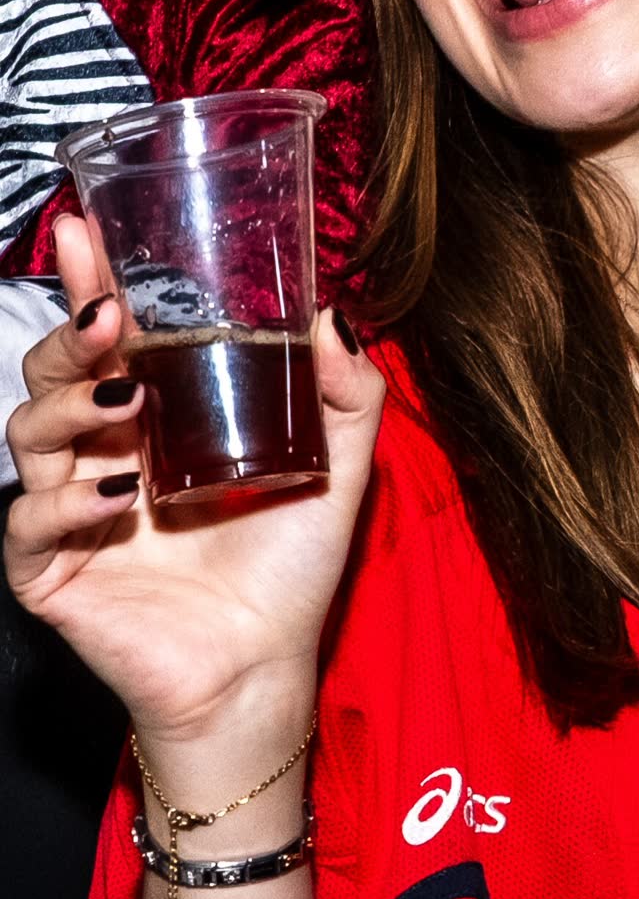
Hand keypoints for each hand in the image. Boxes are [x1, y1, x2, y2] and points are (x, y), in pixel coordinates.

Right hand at [3, 216, 383, 743]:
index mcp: (154, 422)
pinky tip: (113, 496)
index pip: (108, 341)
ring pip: (28, 435)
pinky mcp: (53, 573)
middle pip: (52, 375)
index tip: (89, 231)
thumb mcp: (336, 470)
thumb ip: (346, 395)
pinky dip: (60, 505)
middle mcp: (103, 456)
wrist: (265, 666)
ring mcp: (71, 514)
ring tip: (123, 399)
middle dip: (68, 337)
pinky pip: (27, 526)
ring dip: (67, 406)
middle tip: (106, 316)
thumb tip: (332, 315)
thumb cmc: (288, 572)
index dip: (91, 284)